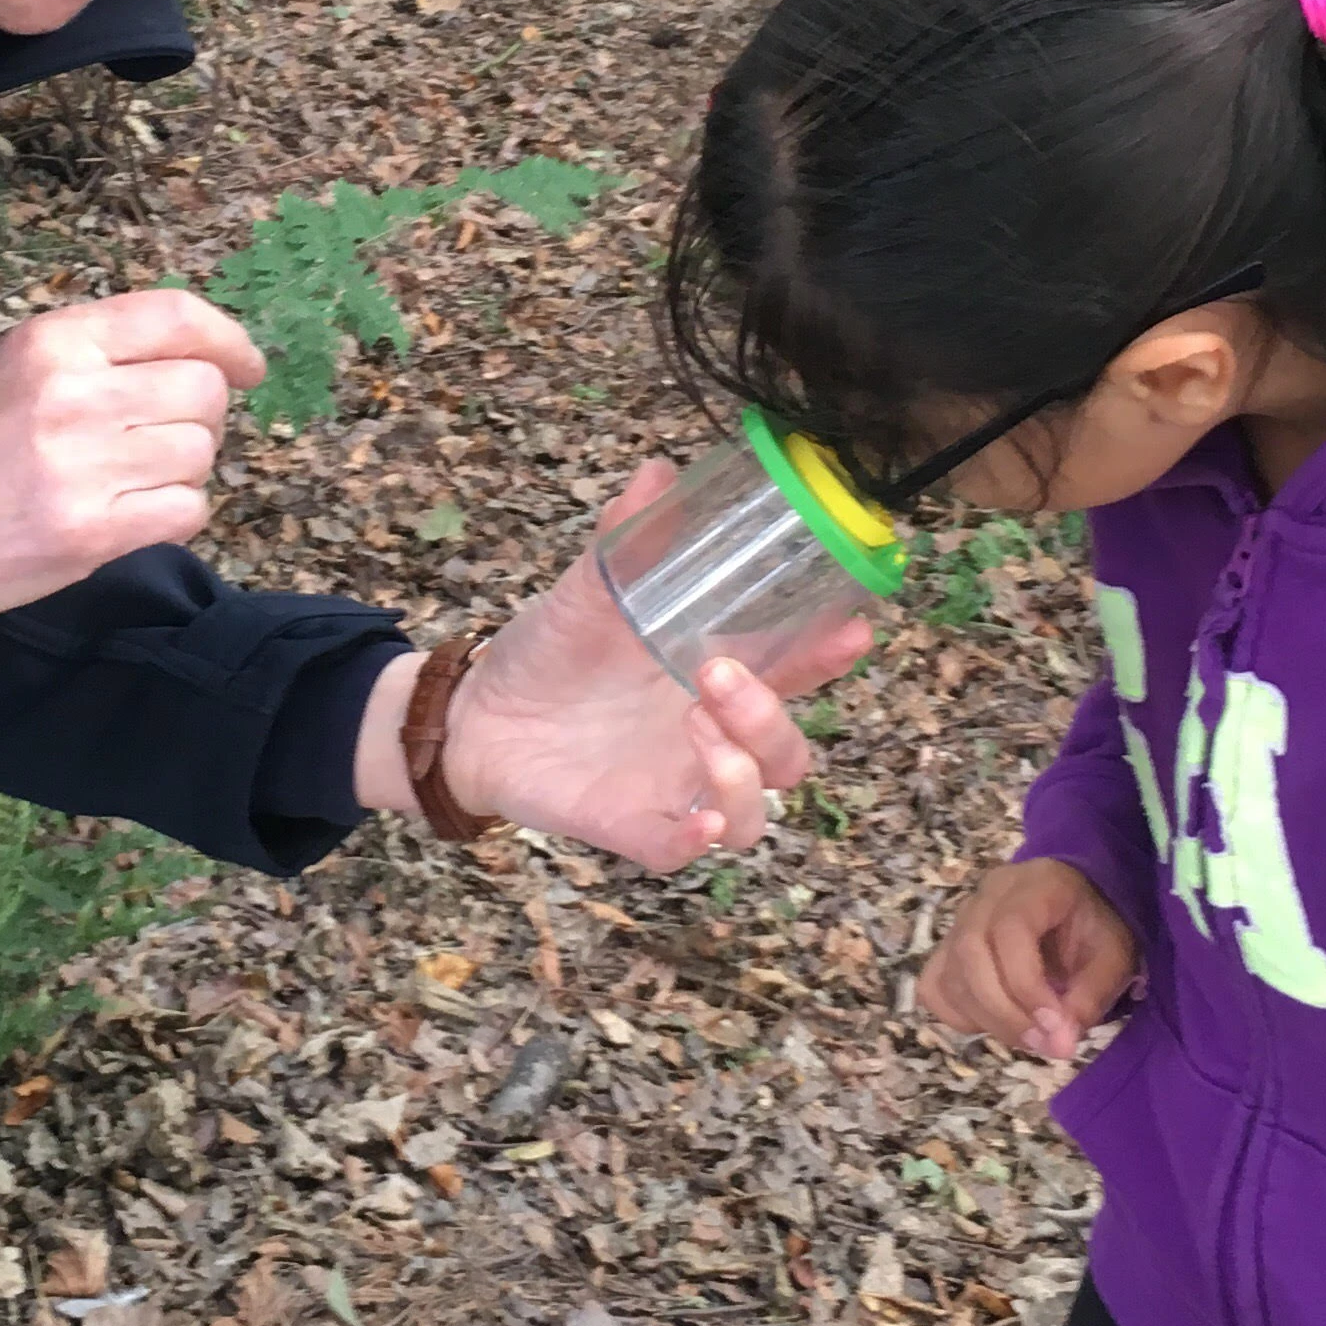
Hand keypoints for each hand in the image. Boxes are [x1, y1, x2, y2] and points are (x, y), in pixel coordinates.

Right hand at [0, 290, 263, 649]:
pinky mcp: (91, 533)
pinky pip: (188, 510)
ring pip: (200, 451)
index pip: (175, 316)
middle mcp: (71, 393)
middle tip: (161, 439)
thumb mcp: (18, 372)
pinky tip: (131, 516)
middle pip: (203, 388)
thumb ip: (102, 355)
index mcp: (52, 342)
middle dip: (202, 418)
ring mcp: (82, 465)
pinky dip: (175, 515)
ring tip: (131, 480)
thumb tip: (207, 357)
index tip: (247, 367)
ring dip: (183, 470)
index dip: (229, 340)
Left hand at [365, 461, 869, 874]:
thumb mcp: (588, 591)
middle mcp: (711, 739)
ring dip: (743, 776)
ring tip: (698, 728)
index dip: (831, 657)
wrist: (475, 713)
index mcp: (717, 677)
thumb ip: (625, 540)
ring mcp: (676, 788)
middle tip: (719, 675)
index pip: (798, 674)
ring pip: (755, 813)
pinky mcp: (633, 826)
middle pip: (788, 754)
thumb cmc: (548, 652)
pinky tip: (695, 819)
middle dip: (773, 720)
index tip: (851, 628)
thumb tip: (657, 471)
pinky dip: (697, 839)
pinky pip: (685, 854)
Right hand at [919, 858, 1140, 1060]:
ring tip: (1030, 1039)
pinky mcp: (946, 948)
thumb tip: (1058, 1043)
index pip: (1010, 930)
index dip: (1026, 985)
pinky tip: (995, 1021)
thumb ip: (1090, 997)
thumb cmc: (1095, 928)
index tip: (1055, 1027)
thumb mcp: (1114, 957)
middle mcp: (986, 896)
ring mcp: (960, 921)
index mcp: (1035, 885)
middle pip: (970, 952)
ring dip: (986, 1019)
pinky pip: (934, 986)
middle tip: (1042, 1044)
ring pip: (949, 973)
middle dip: (1003, 1010)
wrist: (1077, 907)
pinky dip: (958, 1015)